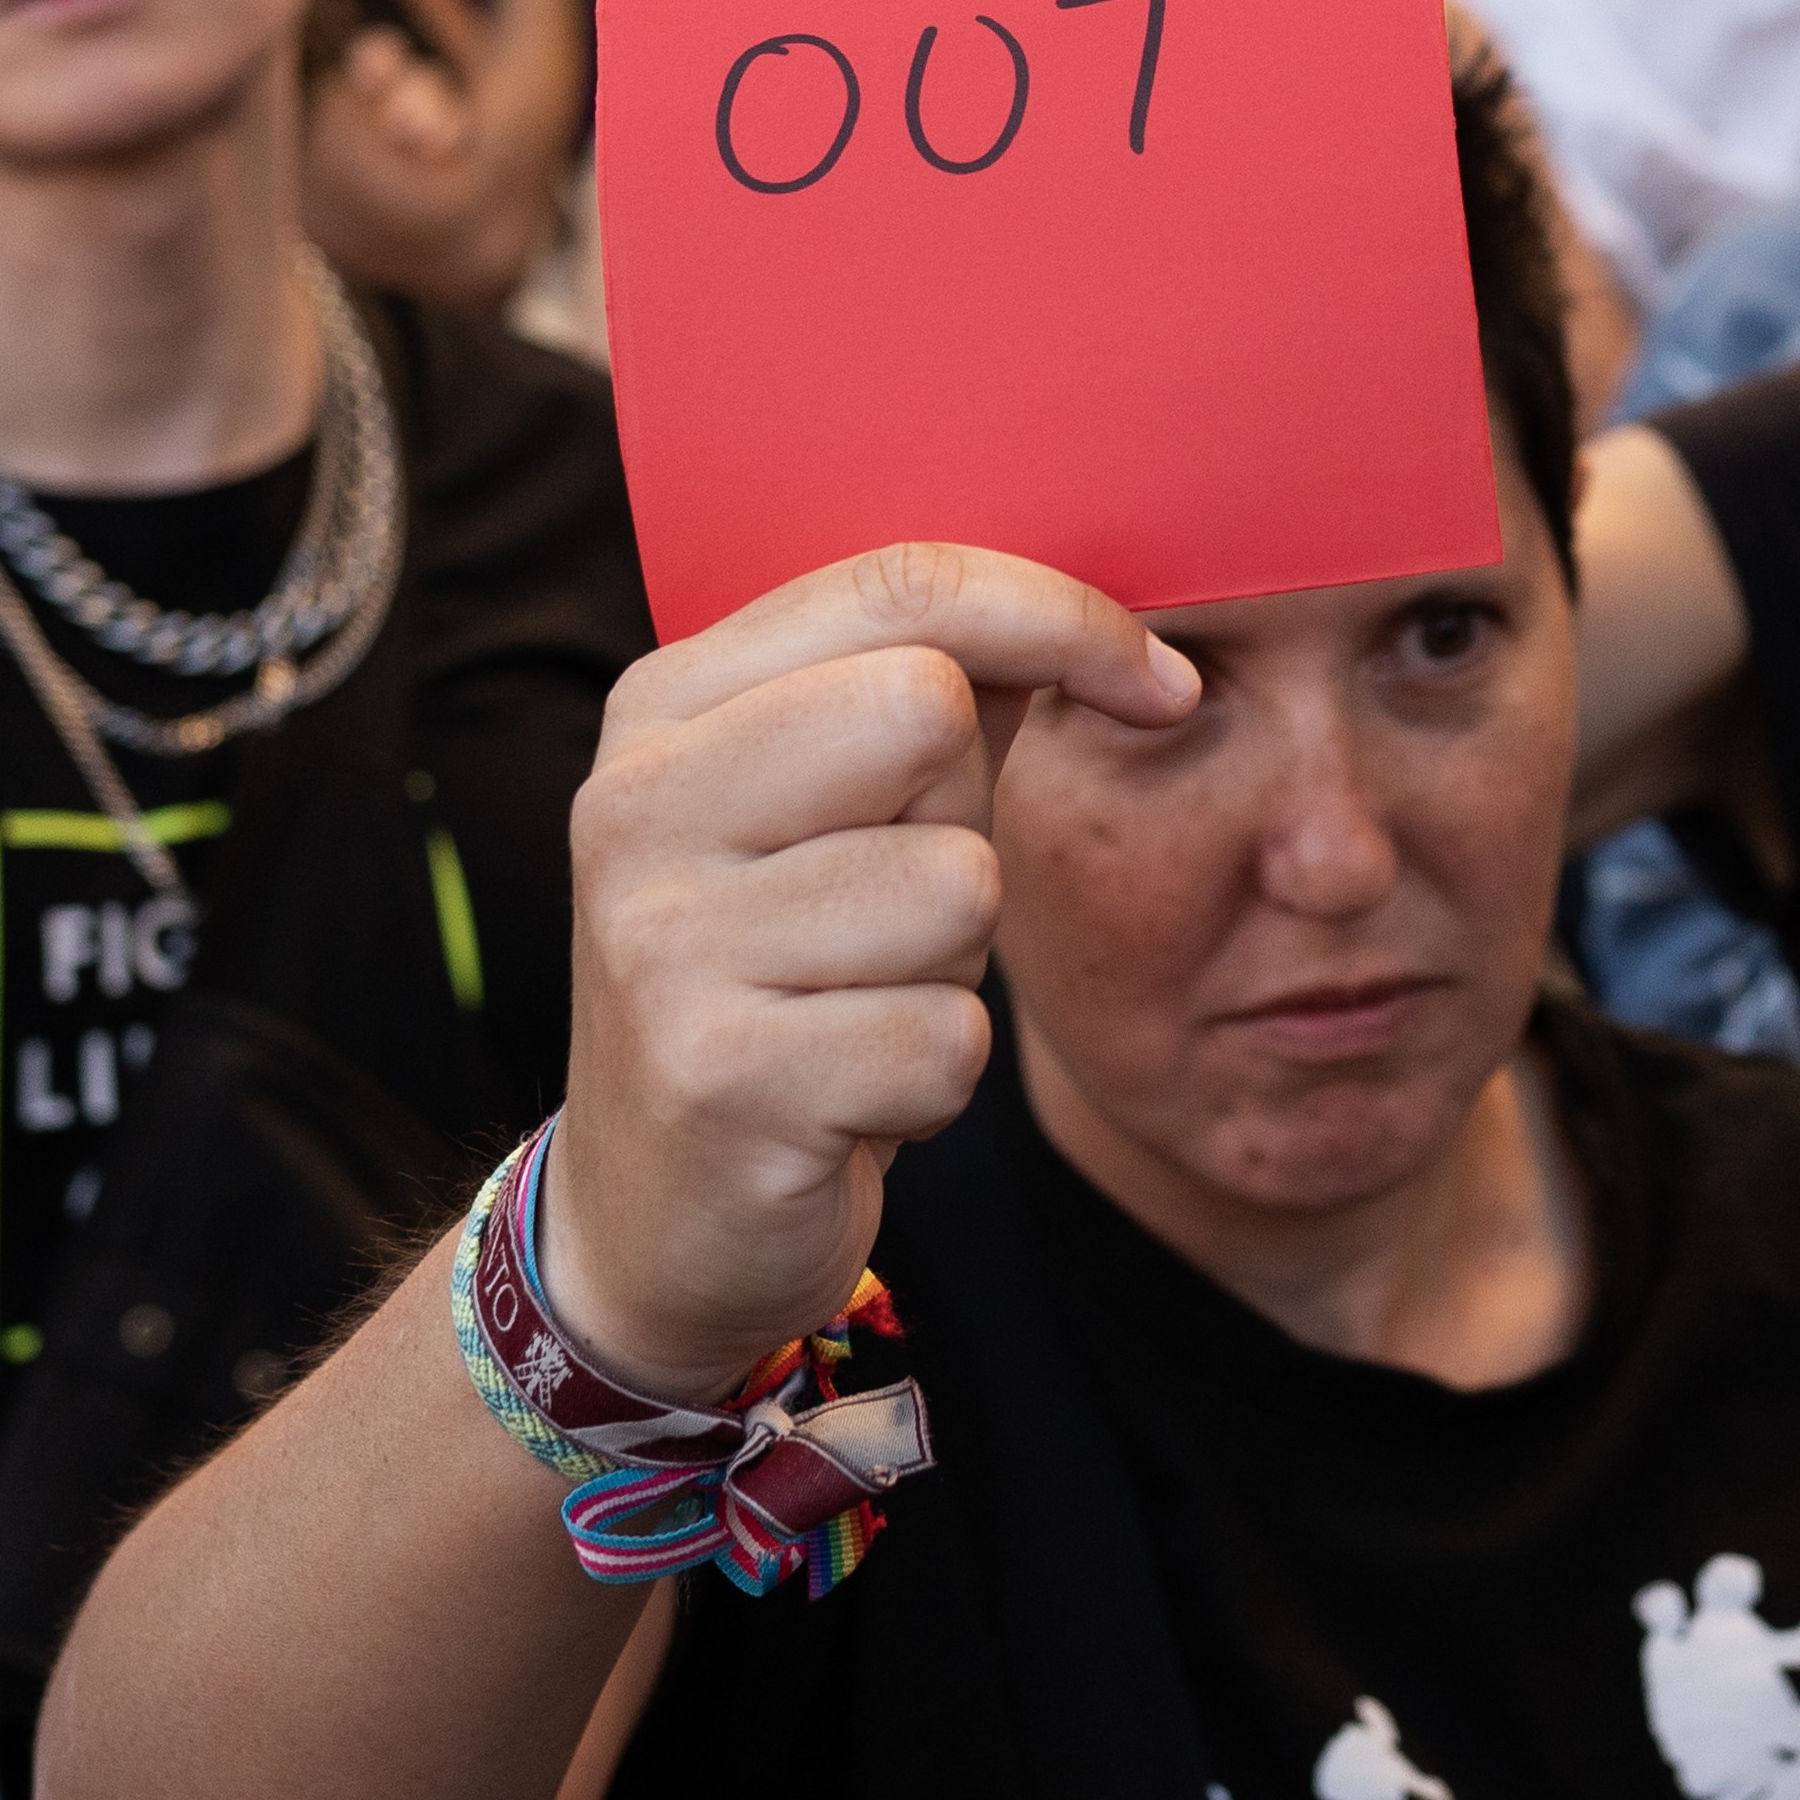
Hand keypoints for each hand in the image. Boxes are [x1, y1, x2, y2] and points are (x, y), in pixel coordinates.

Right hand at [540, 550, 1200, 1390]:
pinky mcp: (720, 1078)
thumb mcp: (829, 812)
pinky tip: (850, 1096)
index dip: (1061, 617)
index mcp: (664, 706)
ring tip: (859, 1004)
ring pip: (956, 885)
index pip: (897, 587)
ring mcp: (665, 942)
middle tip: (893, 901)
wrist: (654, 1212)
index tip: (1159, 681)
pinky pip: (947, 1039)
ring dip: (953, 966)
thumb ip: (936, 695)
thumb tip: (1107, 626)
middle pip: (927, 712)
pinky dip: (934, 1079)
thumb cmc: (782, 979)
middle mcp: (639, 805)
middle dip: (965, 816)